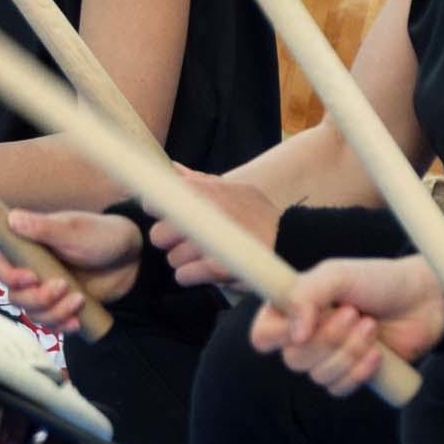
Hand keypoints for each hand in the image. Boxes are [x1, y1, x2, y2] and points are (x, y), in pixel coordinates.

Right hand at [0, 207, 142, 329]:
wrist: (130, 258)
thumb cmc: (101, 235)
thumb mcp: (73, 230)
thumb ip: (43, 227)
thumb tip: (12, 218)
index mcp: (28, 246)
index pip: (0, 266)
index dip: (11, 277)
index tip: (33, 277)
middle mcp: (32, 270)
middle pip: (15, 296)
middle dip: (38, 298)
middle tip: (63, 286)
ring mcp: (46, 290)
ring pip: (33, 313)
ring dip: (53, 312)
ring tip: (78, 299)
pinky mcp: (60, 306)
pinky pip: (50, 324)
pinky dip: (61, 325)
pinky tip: (77, 320)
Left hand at [149, 169, 276, 288]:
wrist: (288, 239)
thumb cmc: (256, 215)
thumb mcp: (232, 189)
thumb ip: (198, 181)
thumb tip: (171, 167)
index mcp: (202, 190)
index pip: (154, 201)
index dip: (159, 212)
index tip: (170, 217)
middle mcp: (201, 213)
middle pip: (159, 235)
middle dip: (171, 241)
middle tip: (191, 240)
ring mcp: (207, 242)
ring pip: (172, 258)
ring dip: (184, 261)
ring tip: (206, 255)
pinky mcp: (215, 267)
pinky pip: (183, 275)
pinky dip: (192, 276)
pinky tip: (207, 269)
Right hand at [247, 256, 443, 397]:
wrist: (421, 298)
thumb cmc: (377, 279)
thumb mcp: (337, 274)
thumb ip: (306, 294)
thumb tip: (295, 334)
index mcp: (292, 308)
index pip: (262, 335)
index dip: (279, 337)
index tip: (306, 326)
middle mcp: (304, 335)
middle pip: (294, 359)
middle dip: (329, 339)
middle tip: (355, 313)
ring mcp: (327, 357)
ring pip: (319, 376)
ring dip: (349, 352)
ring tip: (371, 326)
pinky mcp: (350, 374)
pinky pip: (339, 389)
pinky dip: (360, 372)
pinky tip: (378, 353)